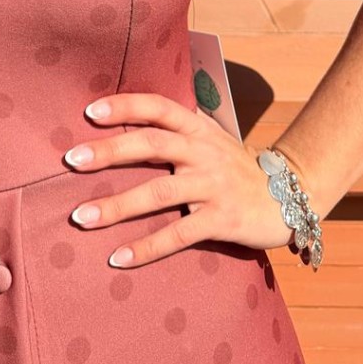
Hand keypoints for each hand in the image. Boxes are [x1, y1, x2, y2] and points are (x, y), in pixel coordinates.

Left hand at [63, 93, 293, 267]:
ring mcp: (213, 186)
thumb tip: (125, 117)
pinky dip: (146, 248)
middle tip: (71, 160)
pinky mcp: (222, 220)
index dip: (125, 106)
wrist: (291, 195)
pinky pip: (179, 235)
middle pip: (151, 144)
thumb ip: (176, 129)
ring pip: (158, 193)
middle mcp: (203, 151)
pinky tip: (117, 258)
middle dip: (109, 151)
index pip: (158, 106)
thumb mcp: (210, 138)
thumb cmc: (235, 167)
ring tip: (81, 217)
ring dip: (116, 206)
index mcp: (198, 127)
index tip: (90, 111)